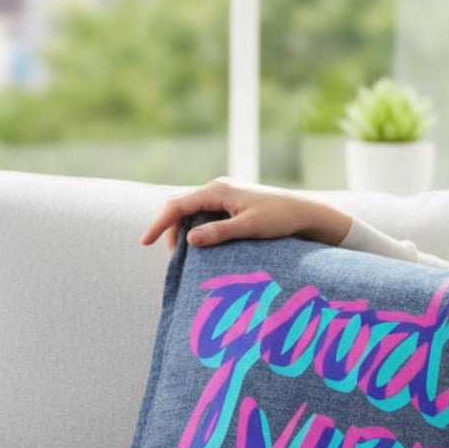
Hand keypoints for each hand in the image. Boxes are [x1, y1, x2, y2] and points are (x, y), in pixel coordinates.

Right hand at [140, 178, 351, 251]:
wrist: (304, 212)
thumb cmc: (279, 219)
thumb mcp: (248, 228)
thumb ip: (219, 233)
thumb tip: (189, 239)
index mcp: (218, 190)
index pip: (177, 205)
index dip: (159, 224)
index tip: (144, 243)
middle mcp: (218, 188)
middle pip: (181, 207)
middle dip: (170, 230)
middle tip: (172, 259)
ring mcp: (224, 195)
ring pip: (192, 212)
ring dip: (184, 232)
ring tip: (186, 256)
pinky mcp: (231, 203)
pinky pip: (204, 214)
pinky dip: (197, 230)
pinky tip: (201, 246)